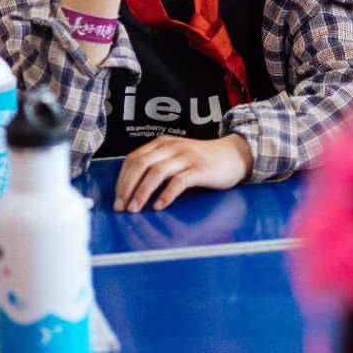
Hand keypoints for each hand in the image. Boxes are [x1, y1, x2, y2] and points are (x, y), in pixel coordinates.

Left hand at [113, 134, 253, 211]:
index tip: (117, 199)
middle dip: (127, 187)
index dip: (121, 180)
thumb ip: (157, 165)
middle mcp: (173, 147)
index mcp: (162, 143)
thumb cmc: (203, 160)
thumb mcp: (176, 156)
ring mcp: (187, 157)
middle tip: (121, 207)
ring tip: (135, 209)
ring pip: (157, 172)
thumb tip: (131, 189)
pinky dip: (166, 194)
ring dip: (142, 192)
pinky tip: (159, 206)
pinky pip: (179, 181)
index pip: (133, 159)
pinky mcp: (201, 169)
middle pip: (141, 164)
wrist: (234, 155)